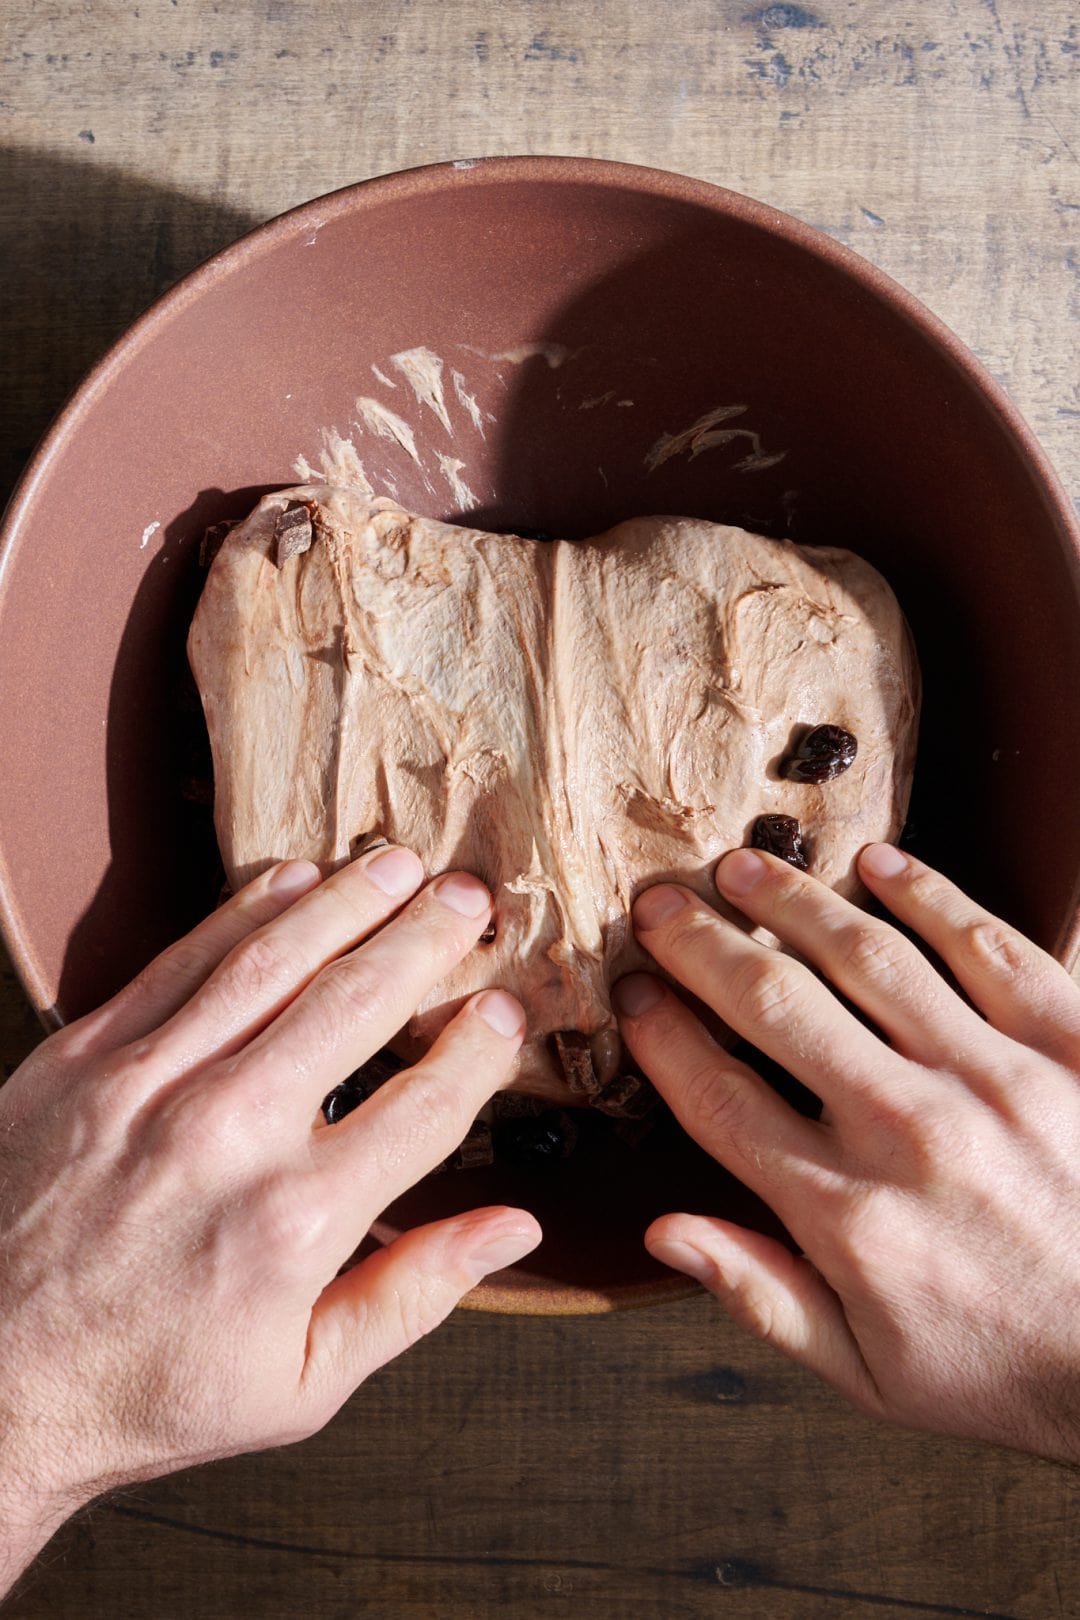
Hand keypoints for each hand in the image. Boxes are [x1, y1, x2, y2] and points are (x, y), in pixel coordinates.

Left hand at [0, 849, 538, 1589]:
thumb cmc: (148, 1391)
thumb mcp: (303, 1385)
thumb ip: (415, 1296)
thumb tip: (514, 1227)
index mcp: (297, 1221)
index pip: (425, 1102)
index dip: (480, 1045)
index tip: (505, 1008)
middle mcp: (229, 1135)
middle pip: (359, 1002)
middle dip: (428, 939)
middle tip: (471, 900)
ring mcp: (149, 1085)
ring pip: (275, 959)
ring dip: (349, 901)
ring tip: (400, 866)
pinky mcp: (83, 1058)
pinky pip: (182, 958)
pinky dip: (246, 909)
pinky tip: (294, 881)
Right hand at [615, 844, 1079, 1462]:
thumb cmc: (1010, 1366)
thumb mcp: (870, 1373)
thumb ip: (762, 1296)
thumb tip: (666, 1230)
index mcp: (847, 1213)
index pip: (718, 1097)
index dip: (661, 1035)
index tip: (632, 994)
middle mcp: (908, 1130)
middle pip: (774, 1003)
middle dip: (700, 943)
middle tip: (662, 903)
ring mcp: (993, 1075)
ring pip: (866, 955)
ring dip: (793, 899)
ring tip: (744, 866)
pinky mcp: (1068, 1040)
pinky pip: (983, 942)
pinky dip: (925, 893)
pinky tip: (877, 863)